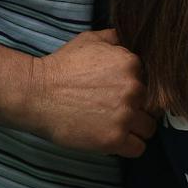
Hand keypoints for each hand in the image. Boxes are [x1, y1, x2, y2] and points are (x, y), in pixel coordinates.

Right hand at [26, 29, 155, 156]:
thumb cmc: (62, 66)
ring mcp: (125, 115)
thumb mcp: (90, 41)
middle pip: (152, 105)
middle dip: (138, 108)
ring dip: (136, 129)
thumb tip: (129, 39)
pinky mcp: (114, 139)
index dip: (138, 88)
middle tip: (116, 110)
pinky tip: (114, 139)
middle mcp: (134, 89)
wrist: (36, 93)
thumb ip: (116, 39)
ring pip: (149, 128)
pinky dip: (128, 146)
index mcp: (132, 64)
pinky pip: (138, 148)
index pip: (151, 81)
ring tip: (116, 126)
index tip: (121, 93)